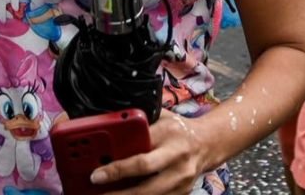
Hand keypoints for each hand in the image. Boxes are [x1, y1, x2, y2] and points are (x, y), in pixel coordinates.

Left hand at [91, 110, 211, 193]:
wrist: (208, 142)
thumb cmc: (177, 129)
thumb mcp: (161, 117)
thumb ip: (141, 121)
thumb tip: (111, 123)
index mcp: (169, 135)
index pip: (140, 157)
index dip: (116, 169)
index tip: (96, 175)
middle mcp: (178, 159)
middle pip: (145, 184)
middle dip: (118, 193)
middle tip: (97, 191)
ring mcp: (182, 179)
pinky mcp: (183, 192)